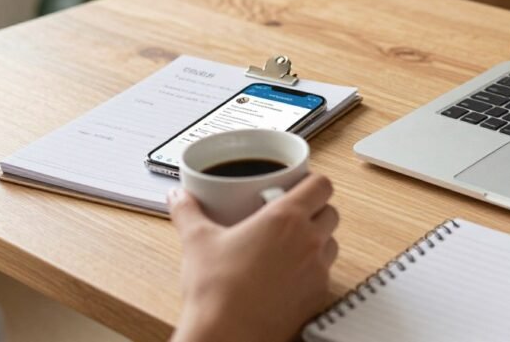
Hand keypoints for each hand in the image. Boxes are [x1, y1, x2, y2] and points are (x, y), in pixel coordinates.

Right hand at [168, 174, 338, 341]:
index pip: (321, 185)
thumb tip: (178, 197)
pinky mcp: (318, 297)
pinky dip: (314, 271)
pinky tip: (290, 276)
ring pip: (332, 244)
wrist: (226, 335)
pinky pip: (326, 275)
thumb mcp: (197, 242)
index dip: (312, 182)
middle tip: (292, 217)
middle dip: (316, 211)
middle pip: (331, 212)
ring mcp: (318, 271)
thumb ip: (188, 212)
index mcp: (285, 218)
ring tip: (291, 246)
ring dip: (318, 240)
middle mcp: (309, 241)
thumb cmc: (216, 291)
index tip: (299, 186)